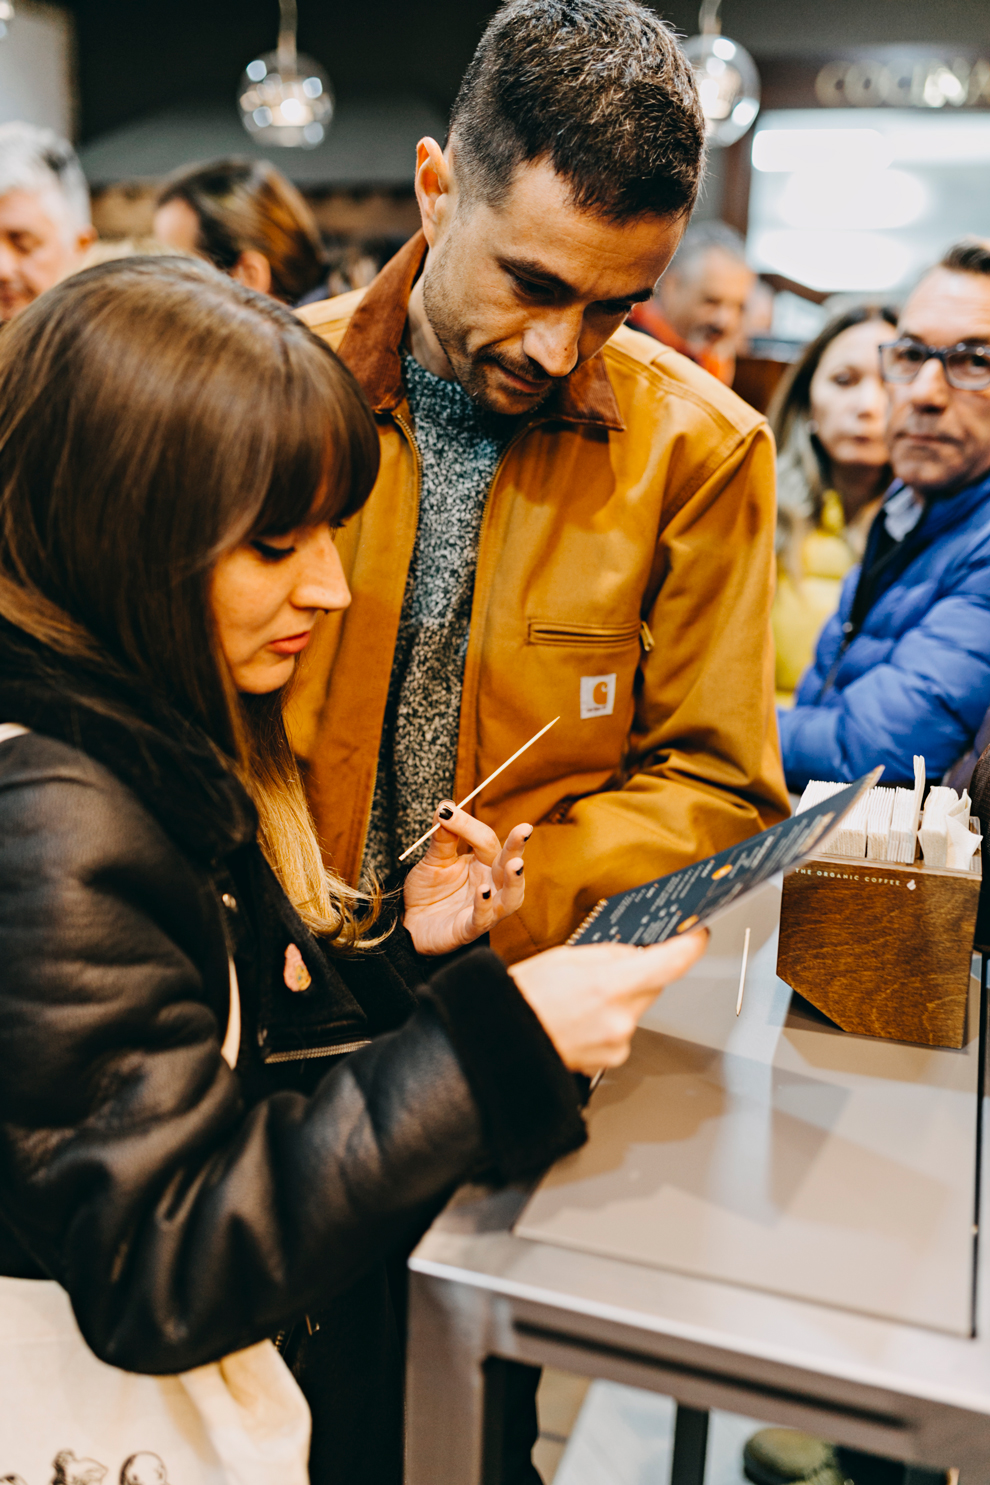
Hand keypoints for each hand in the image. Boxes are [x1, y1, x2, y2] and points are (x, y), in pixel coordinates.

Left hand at [403, 802, 531, 955]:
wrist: (410, 924)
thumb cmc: (429, 891)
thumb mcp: (433, 860)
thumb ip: (442, 837)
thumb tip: (446, 806)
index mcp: (483, 864)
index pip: (486, 841)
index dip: (468, 825)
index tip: (447, 812)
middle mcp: (491, 885)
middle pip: (509, 865)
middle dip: (517, 848)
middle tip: (524, 830)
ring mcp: (484, 909)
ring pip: (511, 898)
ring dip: (515, 881)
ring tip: (515, 865)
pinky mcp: (470, 929)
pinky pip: (483, 919)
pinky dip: (485, 906)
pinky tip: (483, 892)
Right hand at [508, 931, 707, 1074]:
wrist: (500, 1042)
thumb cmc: (523, 998)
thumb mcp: (564, 959)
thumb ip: (607, 955)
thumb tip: (635, 954)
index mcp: (610, 985)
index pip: (671, 963)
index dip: (690, 945)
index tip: (697, 934)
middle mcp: (621, 1018)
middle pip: (652, 986)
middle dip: (636, 974)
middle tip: (602, 971)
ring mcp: (618, 1043)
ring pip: (635, 1009)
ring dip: (619, 1001)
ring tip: (579, 1000)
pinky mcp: (612, 1060)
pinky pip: (621, 1031)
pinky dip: (608, 1022)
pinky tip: (580, 1020)